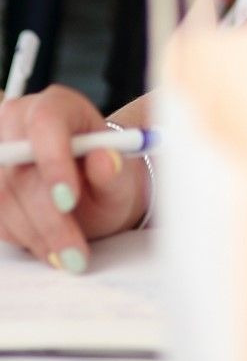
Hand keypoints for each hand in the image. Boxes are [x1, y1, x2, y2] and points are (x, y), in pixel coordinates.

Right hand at [0, 86, 147, 269]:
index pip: (45, 122)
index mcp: (58, 105)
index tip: (68, 200)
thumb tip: (106, 159)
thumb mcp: (121, 177)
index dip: (53, 161)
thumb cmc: (108, 178)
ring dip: (37, 235)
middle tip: (75, 252)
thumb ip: (114, 170)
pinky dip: (24, 238)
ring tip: (69, 255)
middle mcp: (19, 122)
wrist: (92, 192)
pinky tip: (51, 245)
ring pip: (4, 199)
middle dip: (48, 217)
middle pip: (19, 170)